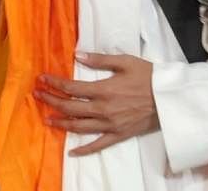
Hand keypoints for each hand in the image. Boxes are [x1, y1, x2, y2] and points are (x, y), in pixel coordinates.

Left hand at [34, 52, 158, 155]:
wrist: (169, 98)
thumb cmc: (149, 76)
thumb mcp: (125, 62)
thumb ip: (100, 59)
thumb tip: (78, 56)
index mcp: (103, 90)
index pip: (71, 88)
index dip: (54, 83)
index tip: (42, 79)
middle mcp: (103, 109)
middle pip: (70, 108)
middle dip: (51, 100)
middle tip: (38, 95)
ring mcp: (110, 125)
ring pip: (79, 126)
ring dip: (61, 123)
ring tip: (47, 119)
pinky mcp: (118, 135)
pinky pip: (97, 145)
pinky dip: (83, 150)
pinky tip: (71, 152)